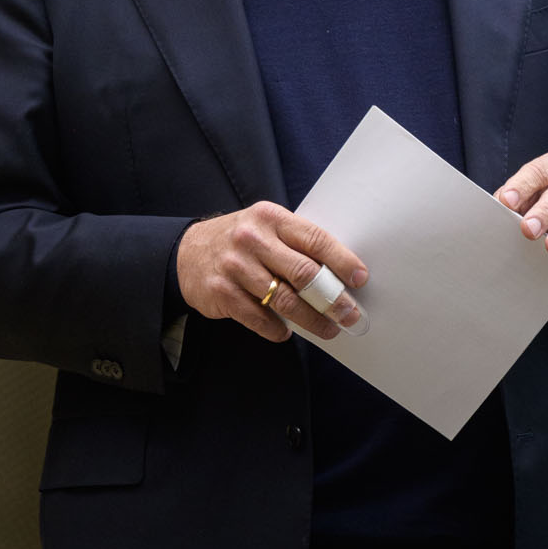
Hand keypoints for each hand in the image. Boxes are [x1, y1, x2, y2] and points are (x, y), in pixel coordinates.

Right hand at [176, 203, 367, 342]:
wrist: (187, 253)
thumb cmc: (240, 241)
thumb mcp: (265, 228)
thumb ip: (295, 243)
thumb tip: (339, 272)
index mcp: (271, 218)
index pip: (315, 238)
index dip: (342, 260)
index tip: (360, 278)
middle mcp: (252, 239)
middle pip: (303, 273)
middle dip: (332, 297)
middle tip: (349, 314)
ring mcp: (236, 266)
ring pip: (284, 300)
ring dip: (311, 320)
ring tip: (328, 329)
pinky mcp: (222, 292)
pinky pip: (259, 318)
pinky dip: (277, 329)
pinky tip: (286, 330)